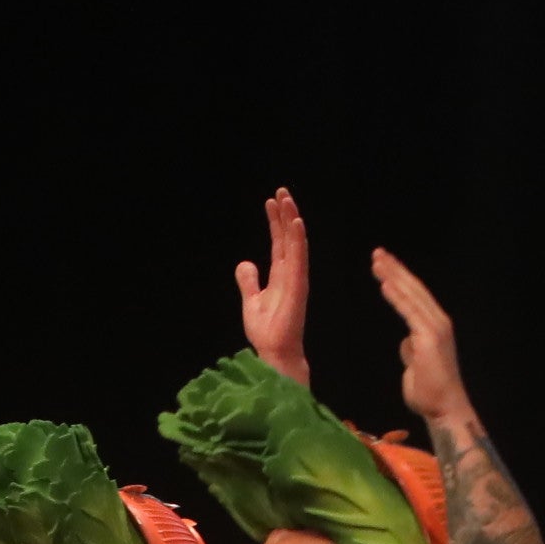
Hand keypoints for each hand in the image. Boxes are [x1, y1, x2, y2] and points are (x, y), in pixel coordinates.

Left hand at [234, 187, 309, 376]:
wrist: (275, 352)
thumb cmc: (267, 331)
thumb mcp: (251, 300)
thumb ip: (249, 281)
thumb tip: (245, 263)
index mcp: (280, 275)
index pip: (279, 242)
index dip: (276, 222)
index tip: (271, 202)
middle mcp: (290, 273)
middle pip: (288, 237)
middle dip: (285, 214)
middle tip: (281, 191)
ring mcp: (296, 278)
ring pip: (295, 243)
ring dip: (291, 220)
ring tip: (287, 199)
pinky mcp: (298, 286)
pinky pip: (299, 258)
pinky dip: (297, 240)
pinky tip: (295, 223)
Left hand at [370, 248, 468, 427]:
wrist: (444, 409)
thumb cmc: (429, 393)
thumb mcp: (415, 364)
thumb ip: (411, 349)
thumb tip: (406, 341)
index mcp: (434, 326)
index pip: (415, 295)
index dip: (399, 278)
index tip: (383, 265)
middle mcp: (438, 321)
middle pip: (414, 288)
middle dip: (395, 269)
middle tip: (377, 253)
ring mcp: (436, 328)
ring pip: (412, 295)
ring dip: (394, 276)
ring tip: (377, 261)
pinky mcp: (430, 337)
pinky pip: (409, 311)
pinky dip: (397, 297)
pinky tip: (385, 284)